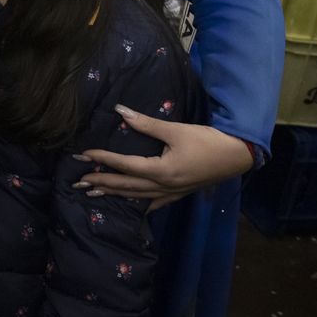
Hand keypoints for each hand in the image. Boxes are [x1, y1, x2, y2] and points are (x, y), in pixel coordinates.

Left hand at [75, 107, 254, 209]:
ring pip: (136, 196)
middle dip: (100, 183)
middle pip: (126, 186)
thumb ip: (147, 123)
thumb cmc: (208, 141)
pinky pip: (152, 202)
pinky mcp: (179, 194)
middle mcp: (164, 186)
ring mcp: (172, 193)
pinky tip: (129, 204)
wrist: (239, 156)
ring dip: (114, 194)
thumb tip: (120, 111)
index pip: (124, 165)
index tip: (82, 155)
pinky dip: (136, 202)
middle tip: (77, 182)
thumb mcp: (177, 130)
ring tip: (93, 193)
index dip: (102, 159)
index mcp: (162, 171)